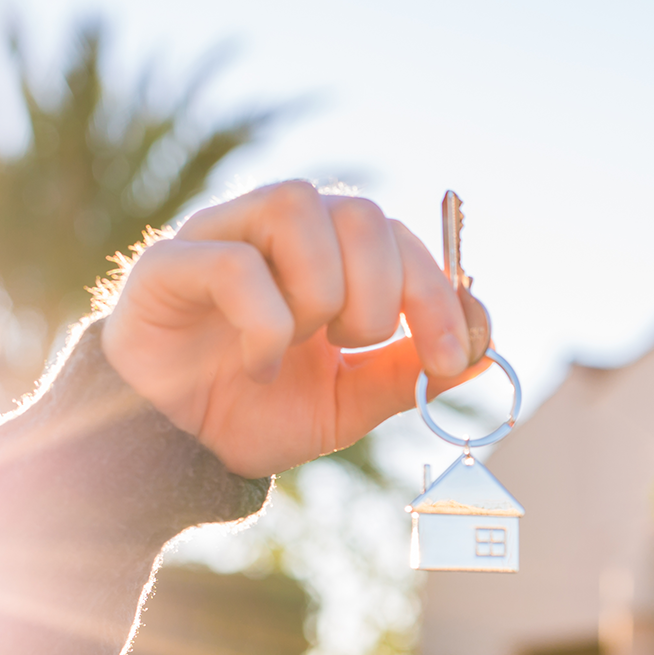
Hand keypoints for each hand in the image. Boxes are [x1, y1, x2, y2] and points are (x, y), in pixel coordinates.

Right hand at [101, 180, 489, 477]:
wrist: (174, 450)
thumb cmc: (258, 413)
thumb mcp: (350, 404)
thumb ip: (408, 374)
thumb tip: (486, 352)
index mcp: (328, 256)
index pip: (400, 238)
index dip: (438, 294)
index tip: (454, 356)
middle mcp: (278, 232)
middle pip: (358, 209)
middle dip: (381, 292)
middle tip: (356, 348)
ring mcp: (221, 236)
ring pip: (297, 205)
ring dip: (321, 289)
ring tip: (302, 344)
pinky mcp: (167, 263)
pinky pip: (234, 262)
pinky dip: (266, 322)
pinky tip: (258, 364)